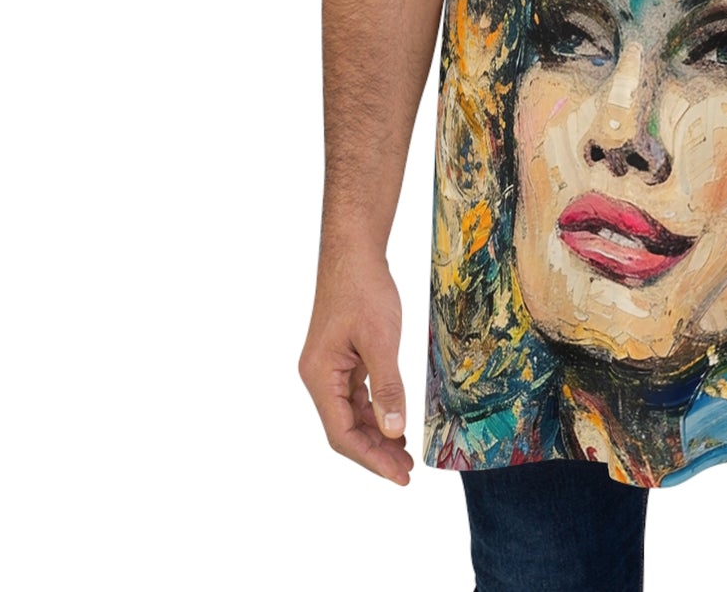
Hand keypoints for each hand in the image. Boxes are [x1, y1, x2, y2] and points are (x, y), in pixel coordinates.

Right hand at [298, 246, 414, 484]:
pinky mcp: (344, 358)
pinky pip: (357, 396)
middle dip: (375, 453)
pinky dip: (376, 412)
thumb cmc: (363, 290)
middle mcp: (319, 377)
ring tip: (405, 455)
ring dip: (377, 436)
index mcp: (319, 377)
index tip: (398, 475)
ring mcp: (330, 368)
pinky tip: (396, 423)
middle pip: (344, 429)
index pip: (341, 434)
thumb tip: (394, 430)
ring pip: (351, 415)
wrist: (354, 252)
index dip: (370, 458)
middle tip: (407, 472)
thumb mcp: (381, 340)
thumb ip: (387, 387)